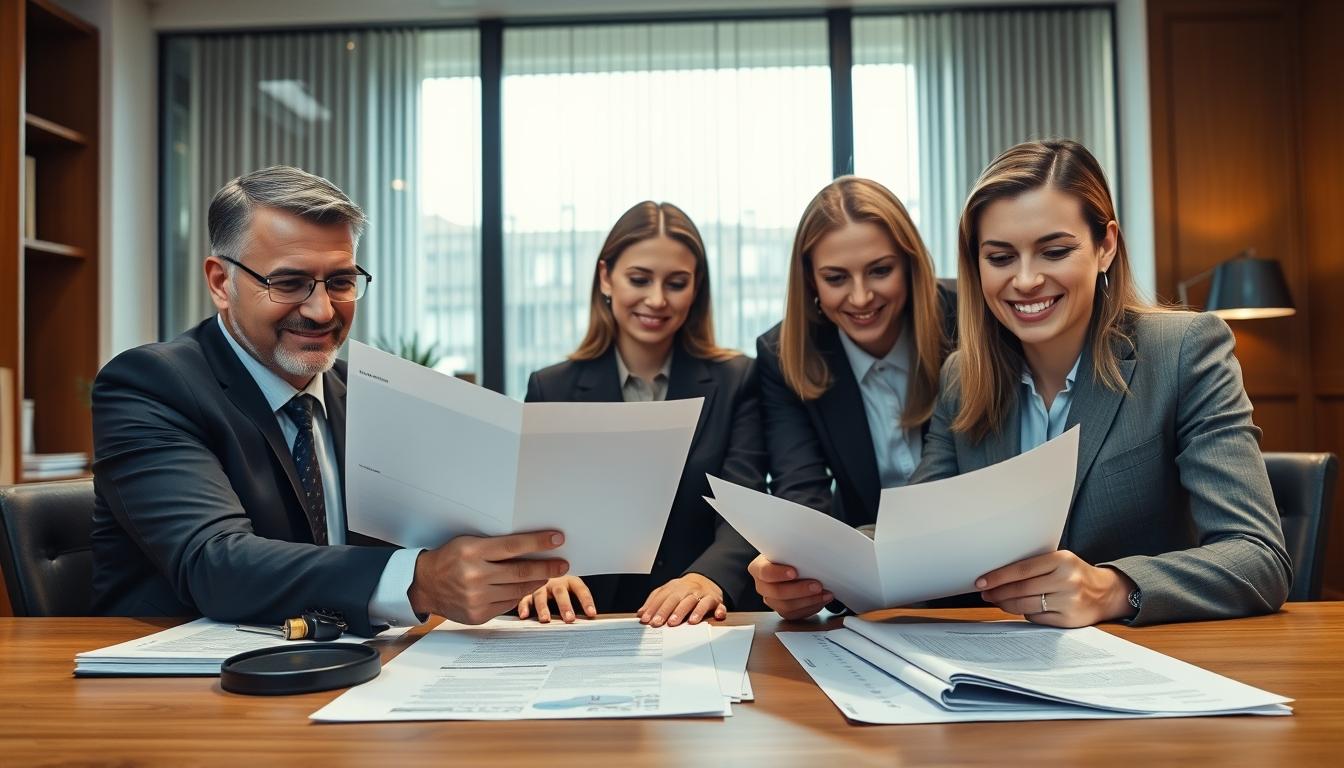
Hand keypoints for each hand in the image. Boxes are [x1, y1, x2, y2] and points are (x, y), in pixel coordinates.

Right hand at [408, 530, 568, 624]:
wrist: (424, 584)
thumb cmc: (450, 558)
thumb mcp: (468, 543)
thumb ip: (495, 545)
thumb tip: (529, 546)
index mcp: (473, 552)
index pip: (514, 546)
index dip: (538, 542)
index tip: (558, 539)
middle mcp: (475, 576)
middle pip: (521, 571)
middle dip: (547, 567)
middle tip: (563, 564)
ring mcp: (477, 598)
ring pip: (518, 590)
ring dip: (536, 582)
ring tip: (546, 575)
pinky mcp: (478, 615)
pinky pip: (507, 604)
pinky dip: (518, 595)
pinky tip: (524, 588)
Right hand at [517, 575, 596, 622]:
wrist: (541, 571)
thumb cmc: (561, 588)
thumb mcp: (571, 591)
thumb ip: (578, 603)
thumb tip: (590, 618)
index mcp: (569, 580)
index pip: (580, 589)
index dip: (586, 601)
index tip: (591, 613)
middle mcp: (554, 582)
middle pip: (560, 592)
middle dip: (565, 605)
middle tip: (569, 618)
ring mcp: (539, 586)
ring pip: (541, 595)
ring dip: (543, 608)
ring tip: (545, 620)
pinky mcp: (527, 593)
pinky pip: (524, 599)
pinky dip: (523, 607)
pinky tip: (524, 616)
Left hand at [638, 573, 725, 626]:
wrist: (705, 581)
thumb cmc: (683, 591)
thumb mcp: (667, 592)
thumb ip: (654, 601)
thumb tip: (640, 613)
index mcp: (675, 588)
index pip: (662, 597)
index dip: (654, 608)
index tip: (647, 619)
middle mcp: (688, 590)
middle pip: (677, 599)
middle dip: (668, 611)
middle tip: (660, 623)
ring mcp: (702, 595)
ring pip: (696, 602)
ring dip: (690, 612)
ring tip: (685, 622)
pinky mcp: (715, 601)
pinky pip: (718, 605)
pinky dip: (719, 610)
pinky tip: (717, 616)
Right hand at [748, 554, 831, 620]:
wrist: (790, 564)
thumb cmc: (788, 555)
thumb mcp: (787, 548)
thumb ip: (792, 549)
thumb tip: (810, 542)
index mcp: (758, 568)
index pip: (765, 572)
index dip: (778, 574)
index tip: (794, 572)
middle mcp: (762, 586)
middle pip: (776, 593)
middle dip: (799, 590)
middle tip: (817, 585)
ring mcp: (771, 600)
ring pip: (786, 607)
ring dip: (808, 601)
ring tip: (825, 594)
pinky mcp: (783, 610)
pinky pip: (795, 614)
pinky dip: (811, 608)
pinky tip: (822, 600)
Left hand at [976, 550, 1136, 627]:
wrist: (1106, 593)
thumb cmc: (1075, 574)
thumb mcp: (1059, 561)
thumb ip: (1035, 566)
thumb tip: (997, 575)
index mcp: (1062, 560)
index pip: (1021, 569)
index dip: (998, 576)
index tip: (982, 581)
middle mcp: (1067, 580)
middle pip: (1021, 589)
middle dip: (998, 592)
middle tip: (985, 593)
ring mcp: (1069, 601)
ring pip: (1026, 605)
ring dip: (1007, 604)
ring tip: (998, 600)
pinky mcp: (1069, 620)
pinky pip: (1037, 618)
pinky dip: (1026, 613)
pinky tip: (1022, 608)